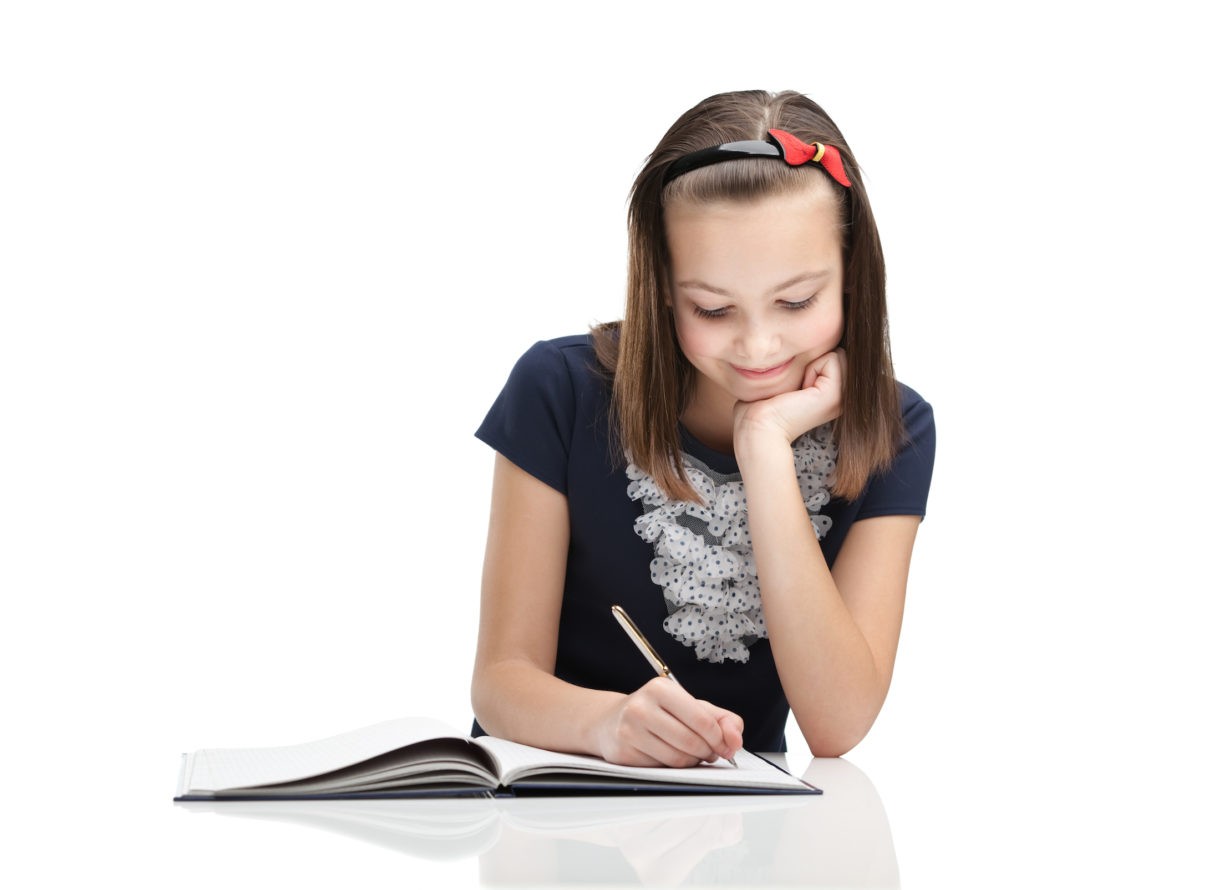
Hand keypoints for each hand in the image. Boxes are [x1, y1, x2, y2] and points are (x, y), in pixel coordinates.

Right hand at [593, 677, 743, 766]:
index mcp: (661, 688)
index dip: (720, 739)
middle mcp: (642, 706)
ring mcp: (629, 730)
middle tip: (708, 752)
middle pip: (691, 742)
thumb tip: (735, 740)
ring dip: (692, 762)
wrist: (610, 721)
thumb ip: (721, 719)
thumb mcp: (690, 705)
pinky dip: (672, 768)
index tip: (724, 746)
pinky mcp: (623, 753)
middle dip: (707, 752)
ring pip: (677, 759)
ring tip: (690, 753)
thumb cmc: (657, 712)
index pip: (703, 721)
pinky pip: (661, 769)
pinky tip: (668, 755)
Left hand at [733, 348, 844, 449]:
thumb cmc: (763, 404)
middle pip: (839, 352)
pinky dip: (812, 368)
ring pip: (837, 353)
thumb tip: (807, 340)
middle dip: (815, 360)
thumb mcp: (791, 379)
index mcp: (836, 395)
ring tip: (799, 388)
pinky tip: (800, 390)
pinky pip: (832, 358)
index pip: (835, 354)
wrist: (759, 427)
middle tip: (797, 386)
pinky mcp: (835, 395)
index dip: (812, 360)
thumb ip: (805, 363)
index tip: (795, 386)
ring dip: (813, 363)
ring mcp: (844, 397)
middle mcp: (845, 397)